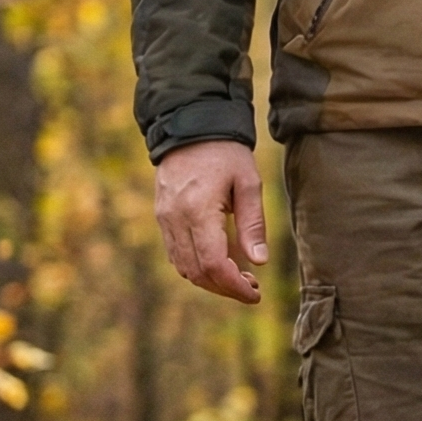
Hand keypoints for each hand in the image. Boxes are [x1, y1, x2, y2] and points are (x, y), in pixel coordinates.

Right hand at [154, 140, 267, 304]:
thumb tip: (259, 262)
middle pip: (196, 272)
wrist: (191, 127)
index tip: (255, 293)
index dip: (234, 286)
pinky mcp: (162, 216)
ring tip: (239, 278)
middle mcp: (175, 218)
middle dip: (224, 288)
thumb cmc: (226, 153)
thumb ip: (253, 223)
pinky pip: (175, 253)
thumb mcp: (249, 184)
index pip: (212, 264)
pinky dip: (196, 266)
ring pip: (183, 267)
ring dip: (210, 280)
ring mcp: (164, 218)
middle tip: (251, 288)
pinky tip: (220, 263)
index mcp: (198, 210)